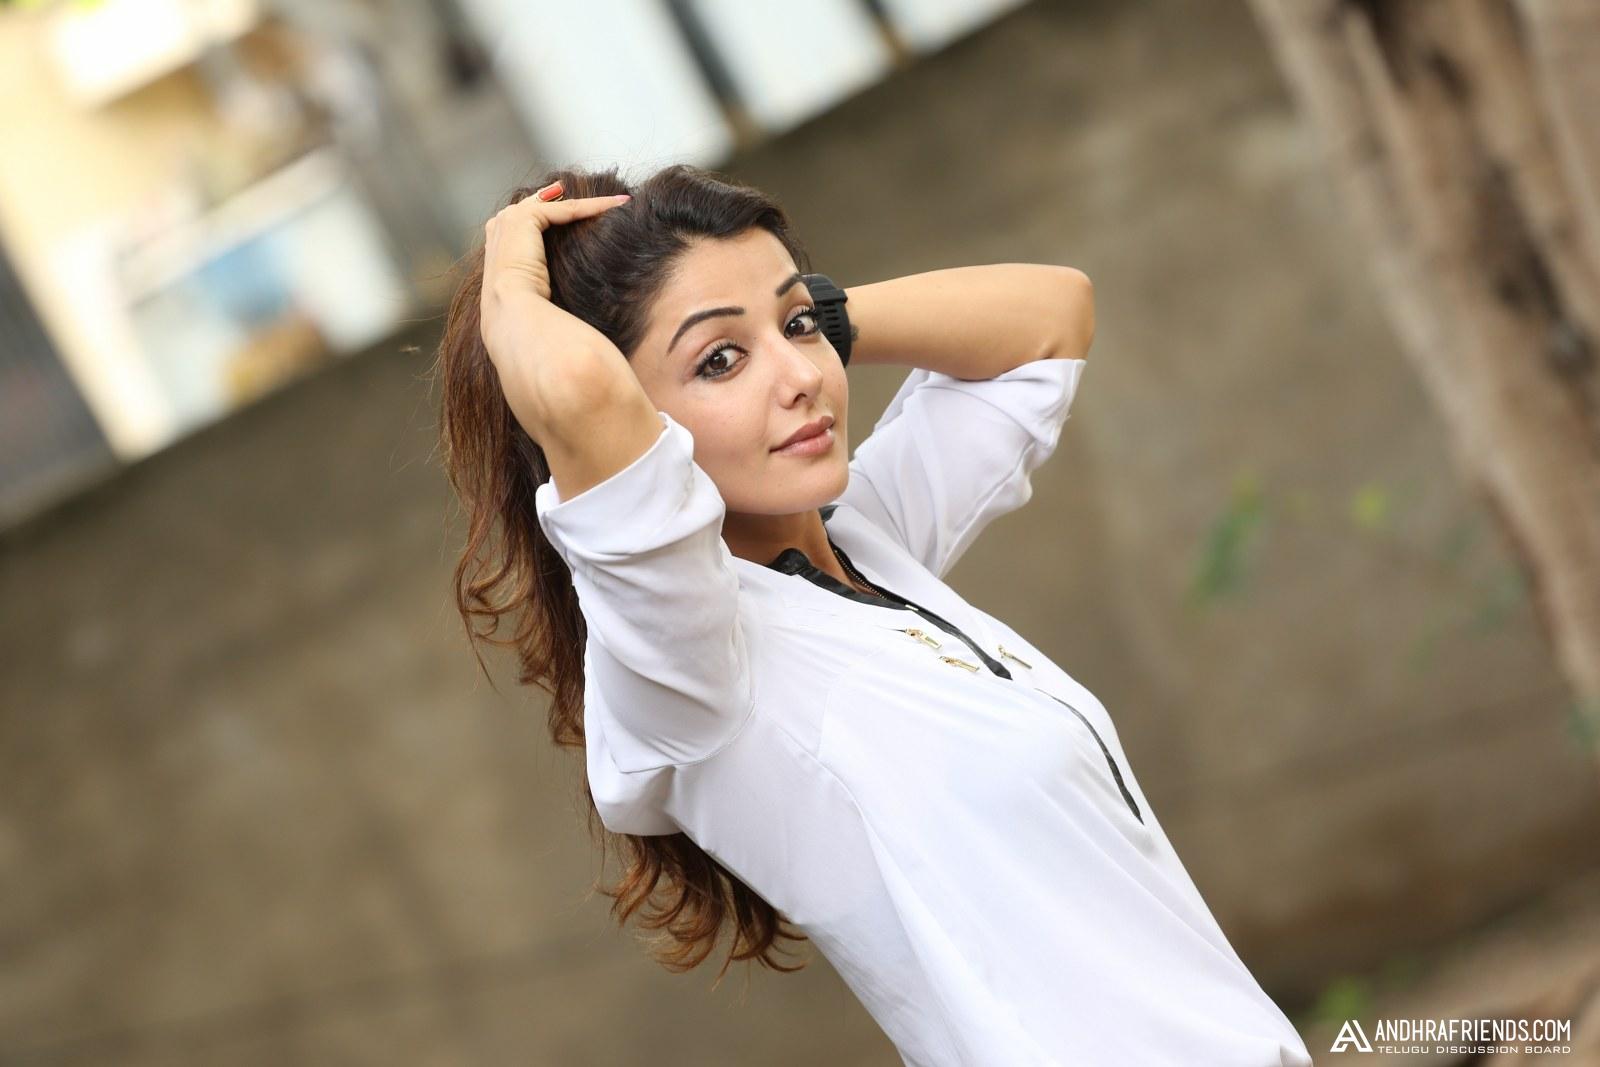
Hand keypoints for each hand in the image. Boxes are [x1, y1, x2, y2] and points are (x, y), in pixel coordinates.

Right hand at [479, 181, 632, 439]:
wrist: (560, 390)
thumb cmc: (575, 394)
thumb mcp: (577, 374)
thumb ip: (584, 369)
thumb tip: (620, 392)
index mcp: (505, 329)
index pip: (505, 274)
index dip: (526, 247)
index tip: (556, 234)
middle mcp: (494, 303)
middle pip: (498, 238)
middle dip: (525, 213)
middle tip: (555, 196)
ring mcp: (497, 280)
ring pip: (515, 221)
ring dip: (549, 204)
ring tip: (573, 191)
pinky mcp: (511, 261)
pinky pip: (540, 217)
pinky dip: (572, 208)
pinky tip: (608, 207)